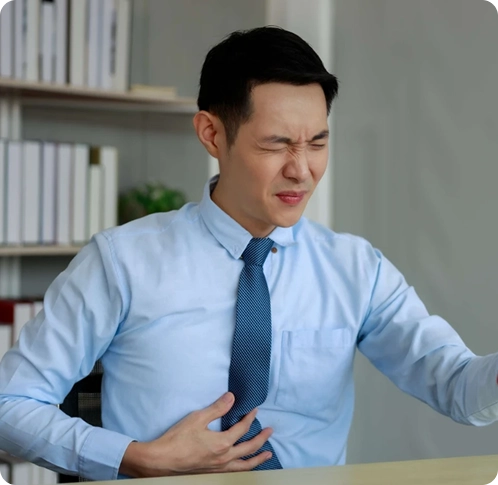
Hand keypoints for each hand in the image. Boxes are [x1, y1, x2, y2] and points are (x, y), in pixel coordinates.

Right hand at [120, 392, 273, 477]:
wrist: (161, 461)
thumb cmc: (178, 439)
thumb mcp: (198, 418)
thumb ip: (217, 408)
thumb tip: (232, 397)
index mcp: (222, 444)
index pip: (242, 429)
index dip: (250, 418)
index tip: (255, 410)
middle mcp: (224, 458)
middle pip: (248, 449)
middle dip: (261, 439)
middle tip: (270, 431)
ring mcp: (218, 468)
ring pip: (244, 466)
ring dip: (258, 459)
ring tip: (267, 454)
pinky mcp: (211, 473)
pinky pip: (234, 472)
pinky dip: (244, 468)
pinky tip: (244, 466)